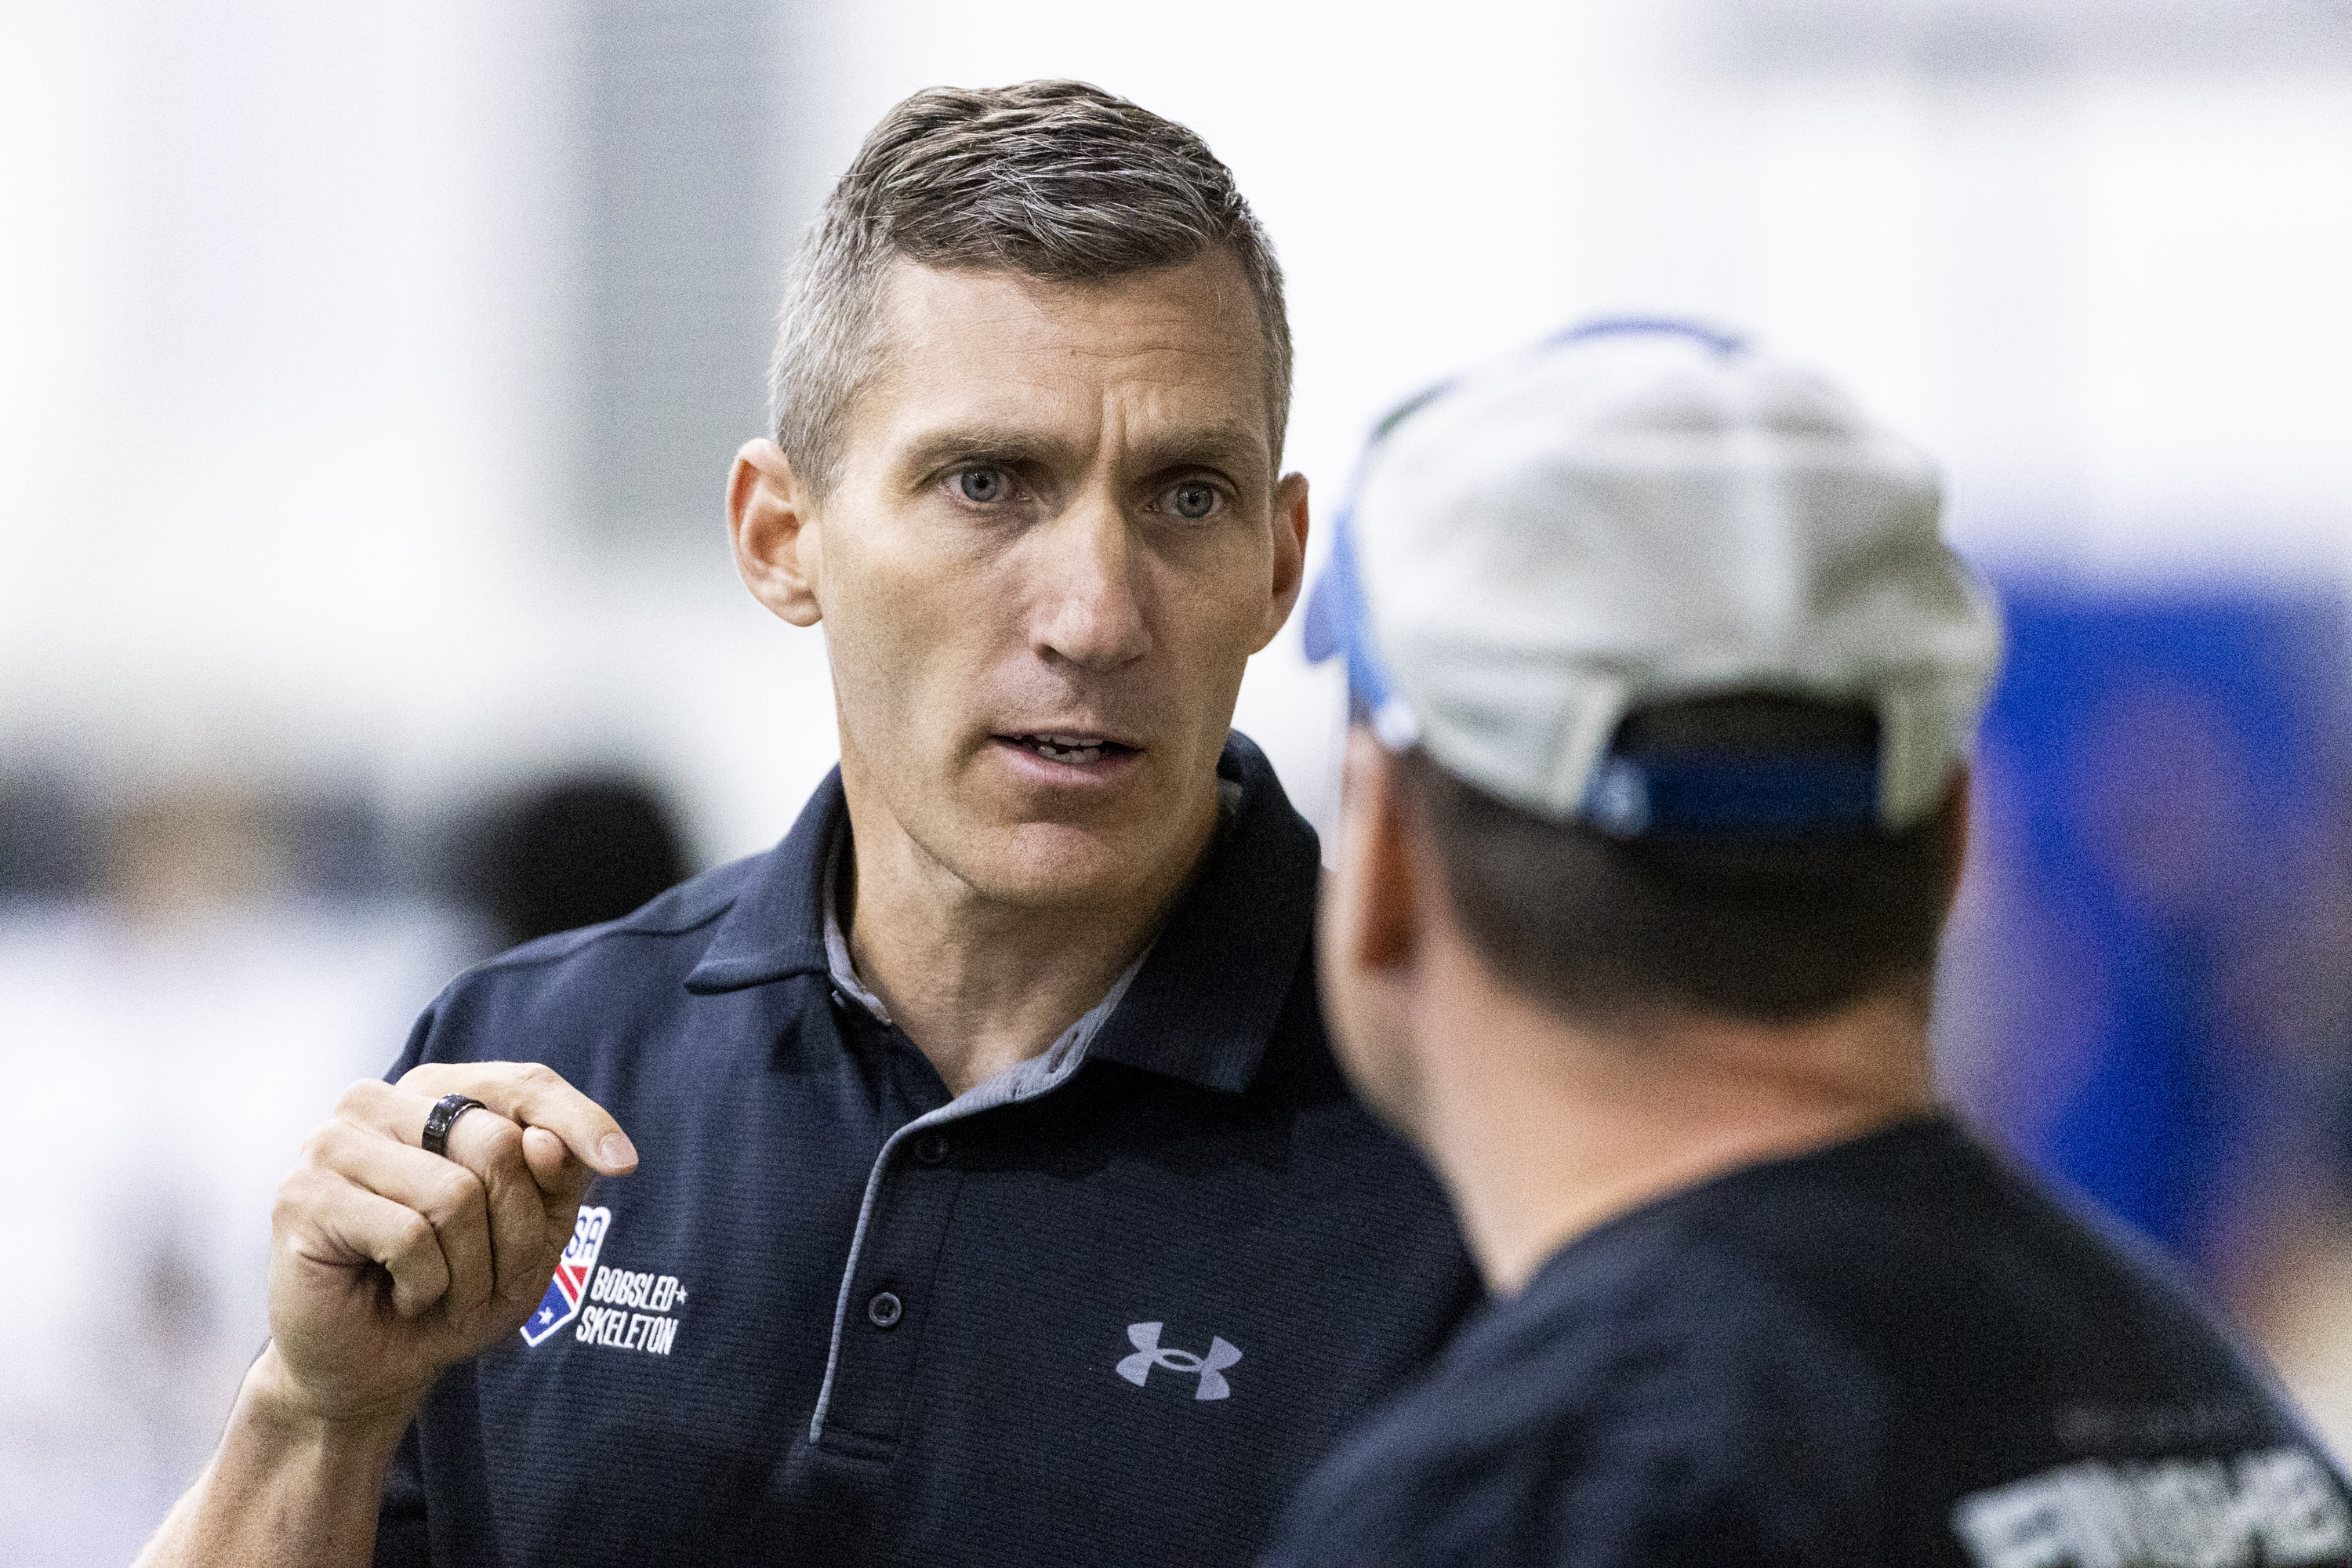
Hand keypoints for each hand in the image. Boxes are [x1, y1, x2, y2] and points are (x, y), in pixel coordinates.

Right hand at [261, 1062, 637, 1430]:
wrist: (372, 1370)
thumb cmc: (452, 1291)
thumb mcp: (531, 1234)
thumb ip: (553, 1179)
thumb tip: (547, 1143)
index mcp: (434, 1093)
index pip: (524, 1084)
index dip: (580, 1120)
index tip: (625, 1163)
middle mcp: (377, 1102)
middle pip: (498, 1144)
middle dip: (517, 1231)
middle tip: (491, 1281)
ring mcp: (331, 1144)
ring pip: (456, 1194)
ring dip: (471, 1269)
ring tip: (445, 1292)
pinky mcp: (302, 1196)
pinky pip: (409, 1235)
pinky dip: (427, 1285)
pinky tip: (400, 1295)